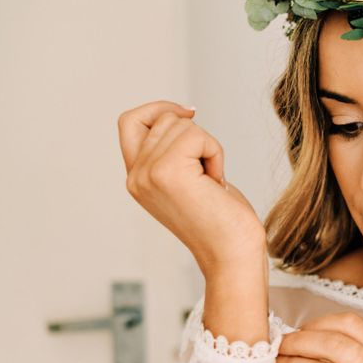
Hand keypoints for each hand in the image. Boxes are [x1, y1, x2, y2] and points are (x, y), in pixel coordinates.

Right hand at [117, 100, 265, 274]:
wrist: (232, 254)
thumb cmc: (223, 221)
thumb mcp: (189, 179)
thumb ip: (173, 152)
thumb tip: (181, 114)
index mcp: (137, 178)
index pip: (130, 121)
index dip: (159, 108)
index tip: (190, 114)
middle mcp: (135, 176)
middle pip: (164, 118)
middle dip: (196, 137)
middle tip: (207, 176)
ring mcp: (147, 173)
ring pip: (182, 124)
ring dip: (208, 148)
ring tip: (211, 182)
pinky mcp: (166, 172)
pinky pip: (198, 135)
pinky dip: (216, 154)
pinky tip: (216, 183)